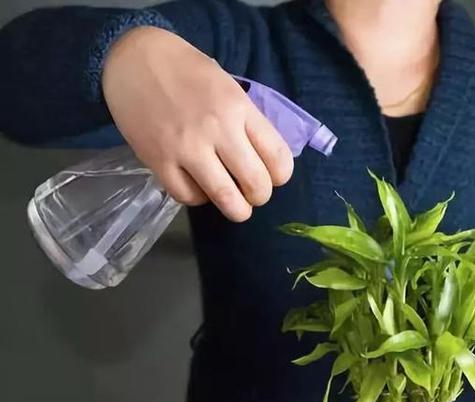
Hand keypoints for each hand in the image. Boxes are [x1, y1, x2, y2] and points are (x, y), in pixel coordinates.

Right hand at [102, 27, 292, 221]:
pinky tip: (200, 189)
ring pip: (224, 197)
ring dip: (236, 209)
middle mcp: (217, 130)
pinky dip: (198, 199)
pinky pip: (187, 195)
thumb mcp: (228, 87)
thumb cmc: (186, 70)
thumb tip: (263, 159)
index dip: (282, 175)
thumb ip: (246, 122)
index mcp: (239, 108)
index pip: (277, 156)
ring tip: (237, 207)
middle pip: (255, 182)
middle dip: (261, 196)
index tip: (275, 177)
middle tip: (255, 194)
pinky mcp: (158, 161)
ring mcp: (186, 148)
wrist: (133, 58)